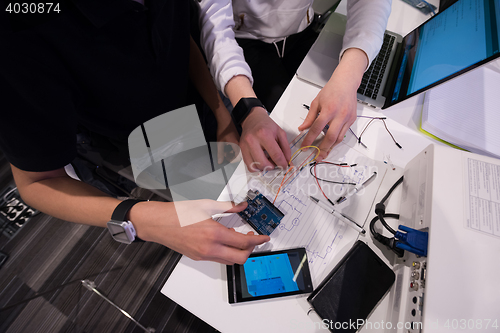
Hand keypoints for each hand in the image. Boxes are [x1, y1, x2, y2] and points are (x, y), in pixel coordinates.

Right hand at [132, 200, 269, 264]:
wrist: (158, 223)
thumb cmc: (177, 214)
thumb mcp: (206, 205)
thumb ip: (227, 206)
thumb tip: (241, 206)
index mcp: (213, 233)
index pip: (243, 242)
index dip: (257, 240)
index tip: (263, 238)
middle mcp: (209, 248)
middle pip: (239, 258)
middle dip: (250, 250)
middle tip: (252, 239)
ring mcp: (203, 255)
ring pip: (229, 261)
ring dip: (238, 252)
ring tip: (239, 238)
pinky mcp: (197, 257)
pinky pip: (218, 259)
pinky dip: (226, 252)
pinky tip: (225, 240)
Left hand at [216, 118, 240, 163]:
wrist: (225, 120)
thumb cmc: (223, 130)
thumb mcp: (220, 142)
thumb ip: (220, 153)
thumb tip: (220, 161)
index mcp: (237, 145)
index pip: (237, 158)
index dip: (232, 160)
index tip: (226, 159)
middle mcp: (240, 144)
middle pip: (238, 155)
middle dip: (231, 157)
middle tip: (224, 154)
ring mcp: (240, 142)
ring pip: (238, 152)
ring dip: (231, 153)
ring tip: (225, 150)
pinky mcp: (239, 140)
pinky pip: (237, 147)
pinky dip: (232, 149)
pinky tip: (227, 146)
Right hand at [240, 107, 290, 171]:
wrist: (252, 119)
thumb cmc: (267, 125)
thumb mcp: (280, 133)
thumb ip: (286, 148)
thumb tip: (288, 162)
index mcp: (264, 134)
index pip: (275, 155)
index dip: (282, 163)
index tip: (285, 166)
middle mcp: (253, 140)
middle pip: (263, 163)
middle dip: (272, 167)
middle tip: (276, 164)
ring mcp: (245, 146)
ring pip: (255, 166)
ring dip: (264, 168)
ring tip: (268, 162)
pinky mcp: (241, 149)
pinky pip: (248, 165)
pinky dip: (256, 167)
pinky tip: (261, 161)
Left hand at [299, 48, 366, 160]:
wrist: (346, 83)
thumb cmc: (331, 91)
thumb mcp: (316, 102)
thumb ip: (310, 117)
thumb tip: (302, 128)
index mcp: (328, 110)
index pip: (317, 129)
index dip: (309, 140)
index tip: (304, 147)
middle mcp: (339, 115)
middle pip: (330, 137)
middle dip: (323, 149)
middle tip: (317, 156)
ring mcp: (347, 118)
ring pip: (339, 138)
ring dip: (331, 147)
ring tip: (324, 153)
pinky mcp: (352, 120)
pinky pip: (343, 134)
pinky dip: (336, 140)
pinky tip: (330, 144)